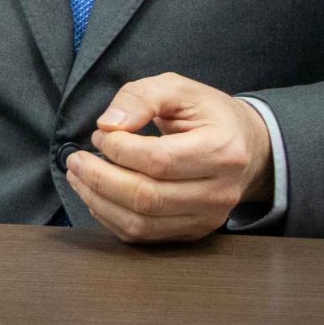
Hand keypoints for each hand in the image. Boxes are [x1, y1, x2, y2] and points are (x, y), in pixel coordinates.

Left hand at [64, 71, 272, 244]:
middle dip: (99, 178)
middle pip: (147, 198)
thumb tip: (108, 124)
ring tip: (78, 177)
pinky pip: (144, 235)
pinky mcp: (193, 231)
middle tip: (76, 159)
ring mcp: (207, 217)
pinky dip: (111, 218)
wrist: (247, 148)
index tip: (101, 133)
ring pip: (142, 223)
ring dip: (99, 201)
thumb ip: (141, 97)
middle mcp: (219, 191)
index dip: (119, 149)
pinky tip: (97, 196)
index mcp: (222, 150)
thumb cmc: (209, 115)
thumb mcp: (178, 88)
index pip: (159, 160)